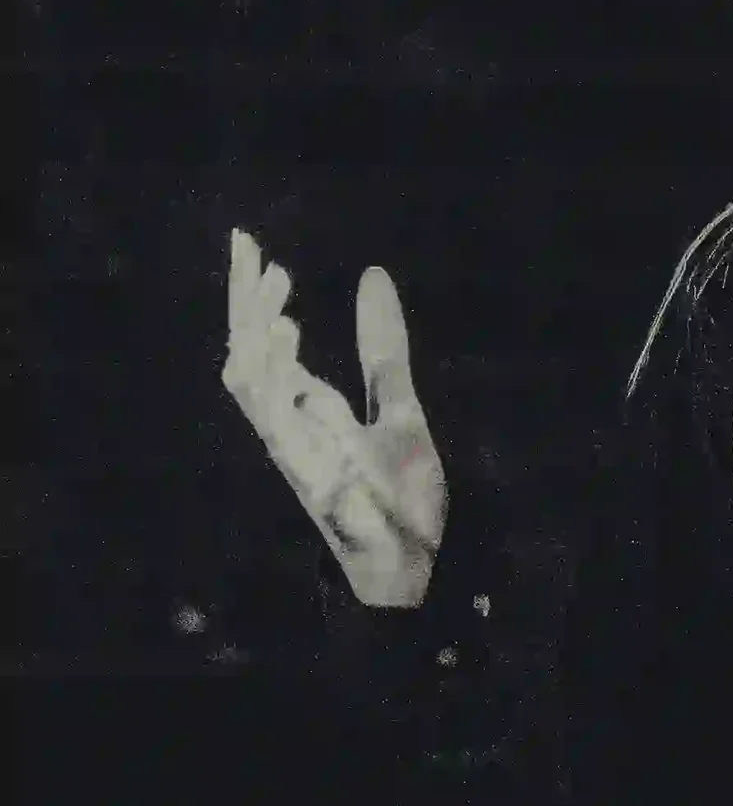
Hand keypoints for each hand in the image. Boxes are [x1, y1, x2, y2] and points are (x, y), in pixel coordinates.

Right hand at [222, 229, 447, 608]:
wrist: (416, 559)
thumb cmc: (400, 494)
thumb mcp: (399, 404)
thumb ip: (383, 349)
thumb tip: (373, 277)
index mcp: (306, 406)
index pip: (266, 340)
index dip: (256, 295)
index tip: (253, 246)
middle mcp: (288, 422)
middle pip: (246, 351)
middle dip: (243, 300)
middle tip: (249, 248)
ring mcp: (291, 446)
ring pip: (247, 377)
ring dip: (256, 327)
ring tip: (274, 281)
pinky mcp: (302, 468)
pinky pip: (271, 415)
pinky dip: (270, 372)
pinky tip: (284, 331)